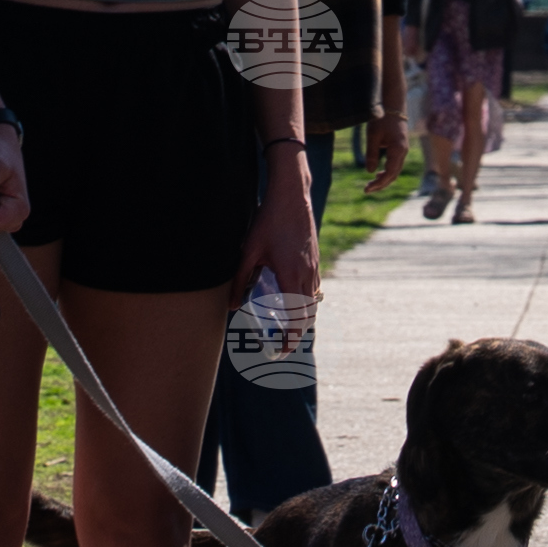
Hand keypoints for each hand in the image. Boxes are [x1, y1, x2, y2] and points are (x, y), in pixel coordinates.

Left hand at [234, 143, 319, 329]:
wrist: (292, 195)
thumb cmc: (269, 221)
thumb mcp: (249, 251)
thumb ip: (240, 280)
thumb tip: (232, 306)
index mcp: (292, 275)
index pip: (297, 317)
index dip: (291, 338)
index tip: (283, 351)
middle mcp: (307, 273)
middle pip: (308, 313)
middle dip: (297, 332)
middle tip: (282, 344)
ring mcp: (314, 265)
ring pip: (313, 300)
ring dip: (302, 316)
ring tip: (287, 326)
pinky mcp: (315, 258)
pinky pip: (314, 286)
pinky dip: (306, 300)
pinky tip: (293, 298)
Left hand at [363, 120, 408, 194]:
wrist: (394, 106)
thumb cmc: (382, 119)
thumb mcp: (373, 136)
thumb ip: (371, 154)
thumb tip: (370, 172)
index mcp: (397, 150)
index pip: (389, 173)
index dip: (379, 183)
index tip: (367, 189)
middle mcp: (403, 152)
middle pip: (393, 175)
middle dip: (381, 184)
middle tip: (367, 190)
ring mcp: (403, 151)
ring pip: (395, 171)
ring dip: (384, 179)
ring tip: (371, 184)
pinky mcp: (400, 149)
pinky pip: (395, 165)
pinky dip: (387, 172)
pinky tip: (378, 174)